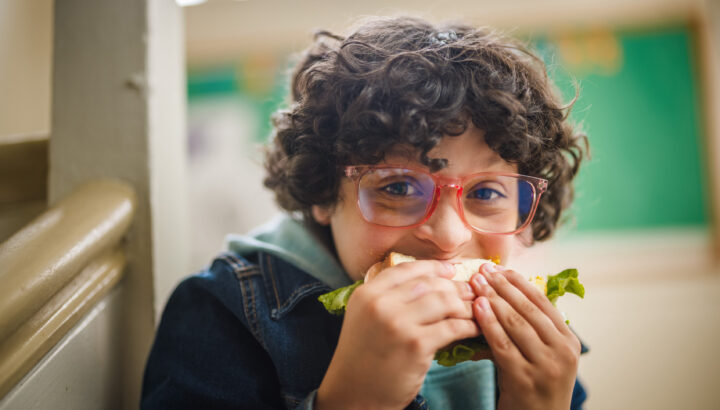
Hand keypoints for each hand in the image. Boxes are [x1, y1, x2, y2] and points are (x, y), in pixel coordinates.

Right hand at [316, 260, 480, 409]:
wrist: (354, 394)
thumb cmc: (363, 357)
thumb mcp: (364, 318)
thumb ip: (387, 298)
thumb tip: (428, 282)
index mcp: (367, 294)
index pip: (407, 269)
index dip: (433, 268)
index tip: (450, 270)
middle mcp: (381, 305)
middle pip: (429, 284)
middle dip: (455, 286)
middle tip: (471, 291)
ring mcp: (399, 324)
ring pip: (444, 302)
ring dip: (465, 305)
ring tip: (476, 309)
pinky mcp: (416, 345)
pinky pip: (452, 327)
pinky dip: (469, 326)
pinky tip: (475, 328)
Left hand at [470, 264, 580, 409]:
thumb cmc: (533, 386)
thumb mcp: (540, 355)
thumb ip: (529, 328)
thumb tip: (500, 292)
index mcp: (569, 341)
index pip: (543, 302)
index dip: (519, 283)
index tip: (499, 268)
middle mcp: (562, 352)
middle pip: (528, 310)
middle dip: (502, 286)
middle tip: (482, 270)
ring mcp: (545, 366)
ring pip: (516, 324)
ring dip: (493, 300)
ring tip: (476, 283)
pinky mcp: (525, 380)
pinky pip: (502, 345)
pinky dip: (488, 324)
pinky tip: (477, 308)